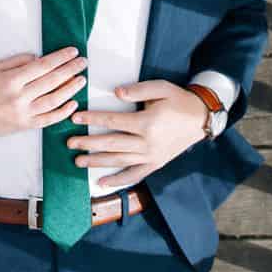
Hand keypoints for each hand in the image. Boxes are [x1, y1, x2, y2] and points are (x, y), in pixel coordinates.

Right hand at [0, 48, 86, 138]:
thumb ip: (18, 61)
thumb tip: (39, 58)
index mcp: (12, 80)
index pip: (43, 66)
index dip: (60, 58)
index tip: (73, 51)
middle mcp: (20, 97)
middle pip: (52, 81)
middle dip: (70, 69)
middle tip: (83, 62)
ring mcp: (24, 113)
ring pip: (54, 100)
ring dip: (70, 89)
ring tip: (81, 80)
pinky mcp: (26, 126)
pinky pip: (49, 119)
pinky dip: (63, 112)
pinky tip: (73, 103)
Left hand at [69, 80, 211, 190]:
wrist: (201, 119)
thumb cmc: (179, 101)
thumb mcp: (161, 88)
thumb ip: (138, 90)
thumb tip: (116, 93)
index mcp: (147, 123)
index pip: (112, 121)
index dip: (92, 119)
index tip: (76, 118)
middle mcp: (147, 143)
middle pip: (111, 144)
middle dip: (88, 143)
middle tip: (70, 142)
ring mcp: (151, 156)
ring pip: (119, 161)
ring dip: (97, 162)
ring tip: (78, 161)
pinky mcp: (155, 164)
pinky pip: (134, 175)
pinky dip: (118, 181)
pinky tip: (102, 183)